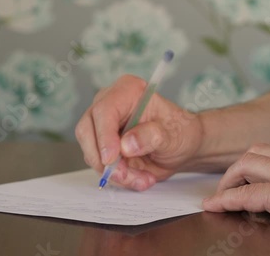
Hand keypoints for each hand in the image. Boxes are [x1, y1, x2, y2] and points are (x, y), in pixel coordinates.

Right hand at [75, 75, 203, 190]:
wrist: (181, 147)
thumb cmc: (180, 133)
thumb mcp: (173, 136)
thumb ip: (152, 137)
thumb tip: (126, 145)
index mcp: (128, 91)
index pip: (104, 110)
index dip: (104, 135)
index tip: (111, 158)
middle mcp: (109, 103)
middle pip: (87, 130)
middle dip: (103, 159)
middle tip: (125, 175)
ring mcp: (102, 125)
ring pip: (91, 152)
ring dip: (114, 172)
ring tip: (142, 179)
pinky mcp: (101, 145)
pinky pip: (98, 164)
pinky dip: (117, 177)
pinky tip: (139, 178)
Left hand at [203, 144, 269, 232]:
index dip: (262, 163)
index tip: (255, 173)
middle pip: (257, 153)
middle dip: (239, 167)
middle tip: (230, 182)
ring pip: (245, 165)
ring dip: (228, 180)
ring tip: (219, 195)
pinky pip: (245, 196)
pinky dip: (225, 200)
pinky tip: (213, 205)